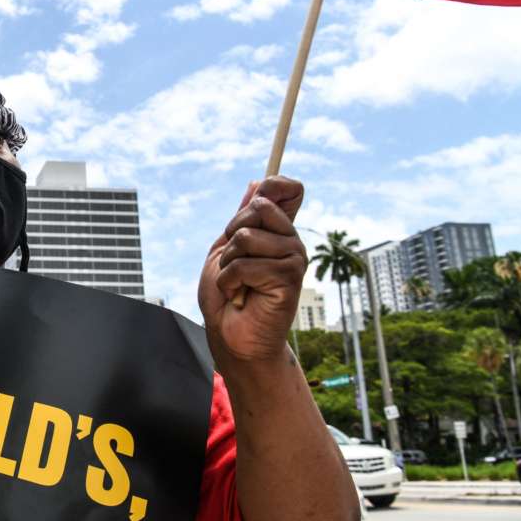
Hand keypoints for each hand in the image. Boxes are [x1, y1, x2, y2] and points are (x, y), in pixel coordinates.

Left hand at [198, 176, 306, 363]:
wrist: (231, 336)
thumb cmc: (226, 296)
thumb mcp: (226, 250)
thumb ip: (242, 220)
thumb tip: (256, 184)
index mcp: (278, 231)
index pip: (289, 190)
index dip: (273, 185)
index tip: (256, 197)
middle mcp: (291, 241)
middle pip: (259, 207)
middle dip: (231, 235)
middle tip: (233, 262)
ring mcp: (294, 258)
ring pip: (246, 237)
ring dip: (227, 264)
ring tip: (237, 283)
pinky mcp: (289, 278)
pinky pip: (245, 265)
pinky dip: (230, 282)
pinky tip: (240, 296)